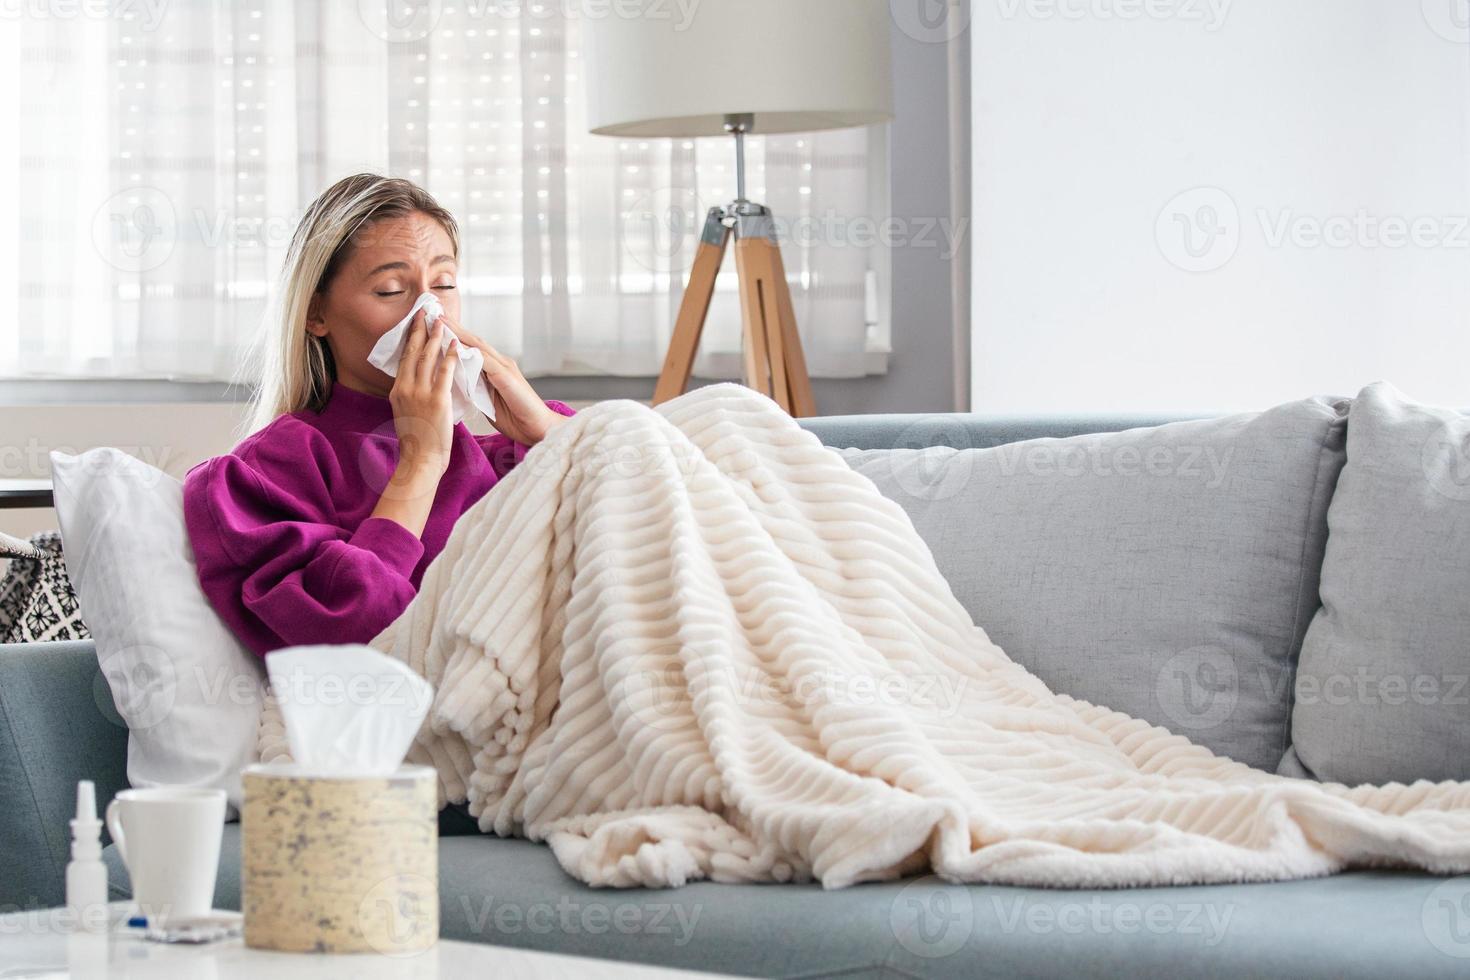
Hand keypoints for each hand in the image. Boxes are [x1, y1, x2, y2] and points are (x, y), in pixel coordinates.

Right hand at [387, 308, 458, 481]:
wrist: (421, 460)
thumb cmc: (418, 441)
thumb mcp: (406, 413)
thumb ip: (410, 395)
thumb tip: (414, 382)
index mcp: (398, 391)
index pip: (404, 357)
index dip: (410, 337)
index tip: (416, 322)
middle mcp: (406, 389)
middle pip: (412, 352)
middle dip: (420, 329)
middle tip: (425, 311)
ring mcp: (420, 394)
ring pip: (427, 357)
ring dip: (435, 337)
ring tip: (441, 321)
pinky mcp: (437, 400)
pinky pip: (445, 372)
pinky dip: (450, 356)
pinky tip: (456, 344)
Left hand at [436, 312, 564, 444]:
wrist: (539, 428)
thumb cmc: (516, 417)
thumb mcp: (488, 401)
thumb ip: (475, 388)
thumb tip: (457, 383)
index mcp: (495, 369)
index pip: (471, 348)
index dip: (454, 337)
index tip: (436, 328)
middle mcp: (500, 363)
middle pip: (473, 341)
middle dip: (454, 327)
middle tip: (435, 315)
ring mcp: (505, 367)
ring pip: (478, 346)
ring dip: (458, 333)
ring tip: (441, 322)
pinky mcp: (507, 376)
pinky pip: (485, 360)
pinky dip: (470, 352)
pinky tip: (455, 345)